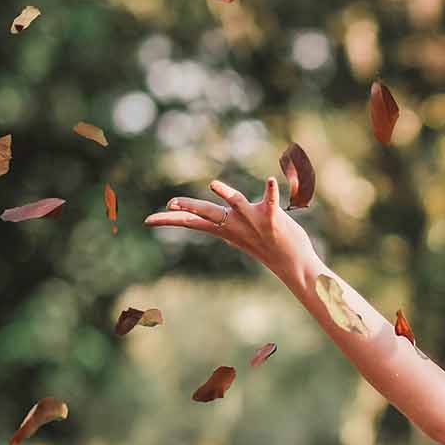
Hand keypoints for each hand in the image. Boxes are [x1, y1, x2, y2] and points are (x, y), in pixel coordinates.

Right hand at [144, 176, 318, 282]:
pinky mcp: (272, 220)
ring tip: (214, 184)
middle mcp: (236, 226)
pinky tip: (270, 180)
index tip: (149, 219)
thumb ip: (227, 223)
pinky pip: (270, 203)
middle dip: (188, 207)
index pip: (193, 223)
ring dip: (226, 194)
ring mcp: (253, 222)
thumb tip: (214, 216)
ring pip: (236, 204)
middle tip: (170, 204)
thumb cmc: (269, 247)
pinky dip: (270, 192)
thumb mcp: (241, 235)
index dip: (171, 220)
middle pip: (207, 213)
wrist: (295, 265)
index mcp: (226, 229)